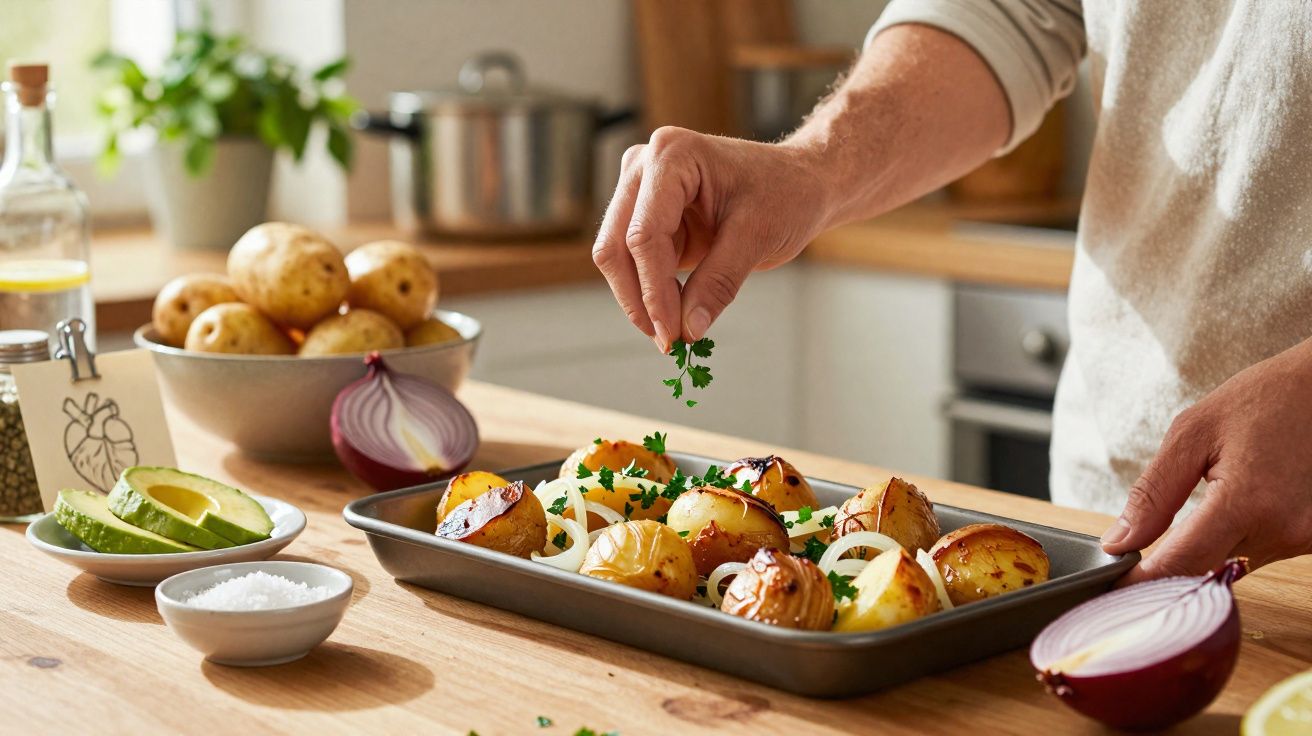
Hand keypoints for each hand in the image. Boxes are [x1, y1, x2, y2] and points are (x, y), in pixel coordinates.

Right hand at [592, 127, 830, 350]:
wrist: (800, 182)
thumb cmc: (786, 193)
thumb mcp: (758, 237)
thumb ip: (718, 282)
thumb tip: (688, 330)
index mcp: (672, 155)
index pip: (644, 235)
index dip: (654, 291)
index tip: (673, 334)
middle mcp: (645, 166)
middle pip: (616, 245)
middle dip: (640, 299)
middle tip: (669, 342)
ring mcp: (640, 189)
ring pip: (616, 257)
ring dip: (640, 300)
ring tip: (676, 333)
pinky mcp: (646, 215)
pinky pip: (633, 262)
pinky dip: (649, 292)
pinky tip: (676, 314)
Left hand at [1101, 339, 1311, 583]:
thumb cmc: (1263, 400)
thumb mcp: (1192, 434)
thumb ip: (1152, 494)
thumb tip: (1119, 542)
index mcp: (1247, 503)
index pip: (1181, 566)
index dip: (1141, 581)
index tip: (1114, 583)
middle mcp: (1282, 530)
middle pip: (1205, 572)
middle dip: (1169, 565)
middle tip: (1137, 550)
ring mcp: (1305, 538)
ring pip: (1232, 566)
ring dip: (1208, 548)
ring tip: (1204, 504)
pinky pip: (1260, 553)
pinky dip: (1238, 538)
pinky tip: (1238, 505)